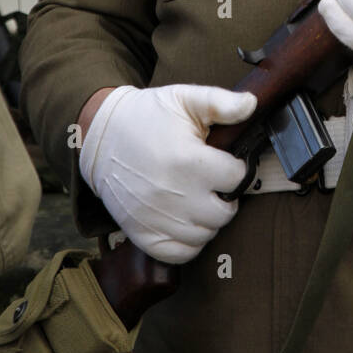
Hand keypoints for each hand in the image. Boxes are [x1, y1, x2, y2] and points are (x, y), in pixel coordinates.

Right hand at [78, 84, 257, 263]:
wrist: (100, 138)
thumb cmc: (147, 117)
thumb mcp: (184, 99)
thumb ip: (221, 102)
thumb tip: (252, 104)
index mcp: (189, 161)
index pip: (237, 178)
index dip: (236, 168)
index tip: (226, 162)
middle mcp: (175, 195)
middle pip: (225, 212)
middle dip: (225, 196)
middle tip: (213, 182)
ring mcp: (158, 218)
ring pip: (206, 235)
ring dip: (208, 219)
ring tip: (198, 198)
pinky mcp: (143, 234)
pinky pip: (181, 254)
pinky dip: (189, 242)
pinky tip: (186, 221)